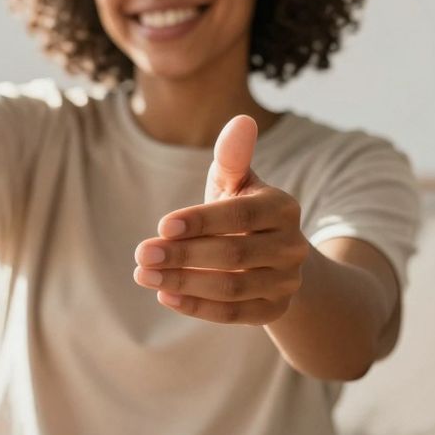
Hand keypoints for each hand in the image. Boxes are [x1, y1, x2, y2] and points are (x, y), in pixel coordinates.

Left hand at [132, 115, 308, 324]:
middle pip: (234, 255)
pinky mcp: (275, 310)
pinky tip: (165, 295)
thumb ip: (232, 157)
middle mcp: (292, 246)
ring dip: (184, 282)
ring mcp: (287, 282)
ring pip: (232, 287)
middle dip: (183, 255)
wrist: (271, 256)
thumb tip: (241, 120)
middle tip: (141, 254)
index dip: (201, 222)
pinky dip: (198, 306)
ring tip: (144, 275)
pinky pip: (235, 314)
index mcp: (283, 207)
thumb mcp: (235, 182)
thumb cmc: (240, 210)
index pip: (240, 215)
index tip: (161, 226)